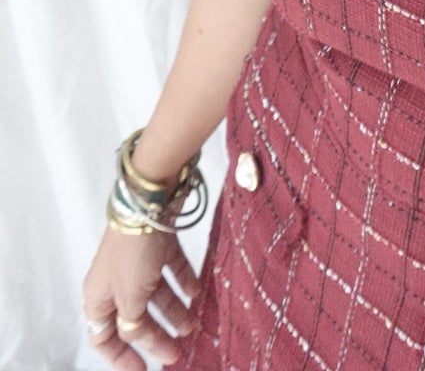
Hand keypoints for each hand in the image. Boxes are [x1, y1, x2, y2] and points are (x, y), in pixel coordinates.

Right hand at [82, 226, 198, 366]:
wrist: (151, 198)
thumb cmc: (133, 250)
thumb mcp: (130, 298)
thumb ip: (134, 324)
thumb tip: (139, 337)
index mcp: (98, 295)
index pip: (103, 337)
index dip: (120, 357)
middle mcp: (116, 279)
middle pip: (134, 318)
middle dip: (154, 337)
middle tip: (177, 353)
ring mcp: (138, 260)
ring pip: (155, 294)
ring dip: (173, 311)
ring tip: (192, 325)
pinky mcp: (159, 242)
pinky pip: (171, 268)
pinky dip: (183, 281)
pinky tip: (196, 291)